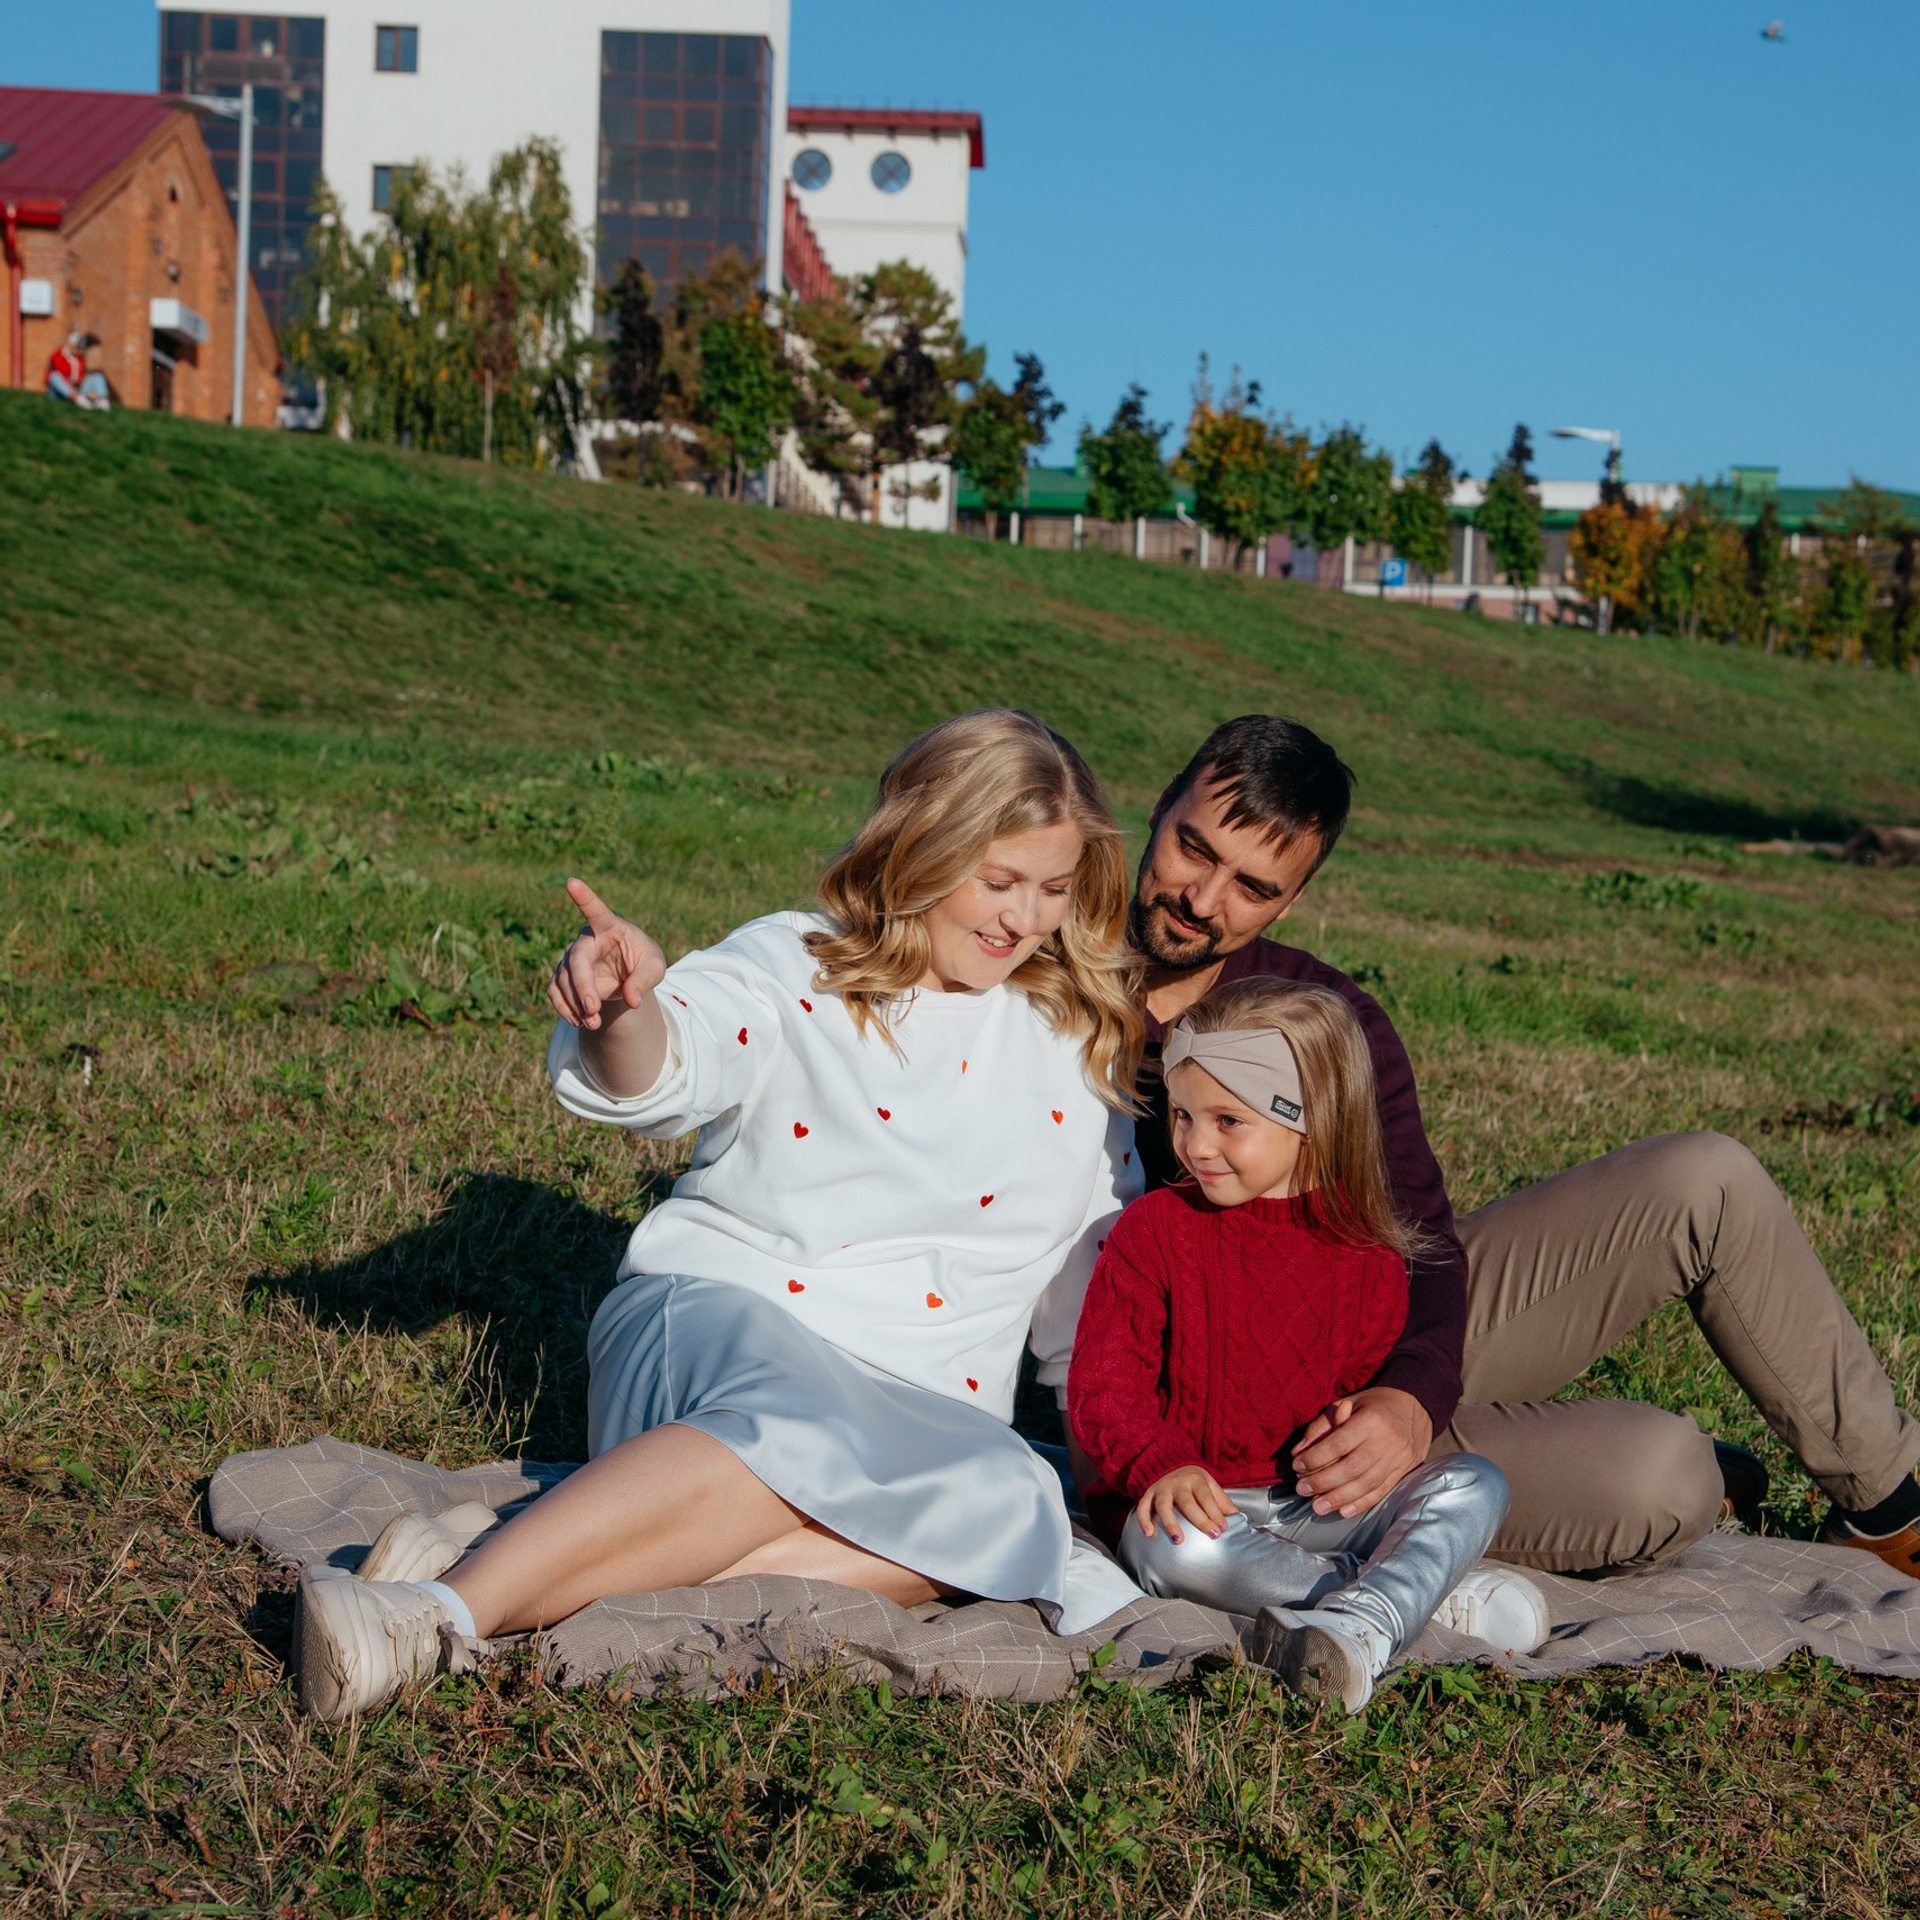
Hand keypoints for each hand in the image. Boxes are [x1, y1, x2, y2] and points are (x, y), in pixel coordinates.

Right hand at [547, 877, 665, 1030]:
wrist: (628, 973)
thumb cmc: (643, 960)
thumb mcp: (654, 968)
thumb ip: (644, 980)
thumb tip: (632, 1000)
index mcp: (609, 926)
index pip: (595, 910)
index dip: (584, 897)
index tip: (571, 881)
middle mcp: (586, 940)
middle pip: (575, 960)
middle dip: (581, 986)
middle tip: (593, 1009)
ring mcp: (571, 959)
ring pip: (562, 980)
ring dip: (575, 1004)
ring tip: (593, 1023)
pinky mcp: (564, 977)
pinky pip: (555, 992)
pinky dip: (566, 1010)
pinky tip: (581, 1022)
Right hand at [1134, 1466, 1235, 1545]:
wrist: (1171, 1463)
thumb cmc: (1195, 1481)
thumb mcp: (1211, 1486)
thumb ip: (1223, 1503)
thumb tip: (1240, 1519)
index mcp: (1196, 1479)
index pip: (1206, 1497)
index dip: (1215, 1513)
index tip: (1223, 1529)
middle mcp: (1177, 1483)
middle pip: (1187, 1502)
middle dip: (1200, 1519)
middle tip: (1212, 1535)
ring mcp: (1161, 1488)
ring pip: (1163, 1505)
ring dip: (1170, 1523)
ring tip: (1178, 1540)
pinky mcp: (1148, 1494)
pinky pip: (1143, 1507)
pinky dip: (1143, 1520)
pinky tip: (1148, 1534)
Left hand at [1290, 1387, 1432, 1518]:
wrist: (1415, 1407)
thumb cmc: (1374, 1405)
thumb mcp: (1347, 1403)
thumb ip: (1322, 1426)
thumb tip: (1299, 1451)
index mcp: (1371, 1420)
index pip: (1339, 1444)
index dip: (1315, 1457)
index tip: (1297, 1466)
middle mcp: (1387, 1441)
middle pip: (1352, 1467)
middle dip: (1323, 1481)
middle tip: (1302, 1489)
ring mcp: (1398, 1459)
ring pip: (1366, 1484)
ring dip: (1339, 1498)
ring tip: (1317, 1506)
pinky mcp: (1403, 1472)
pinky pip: (1382, 1491)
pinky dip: (1361, 1504)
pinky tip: (1343, 1511)